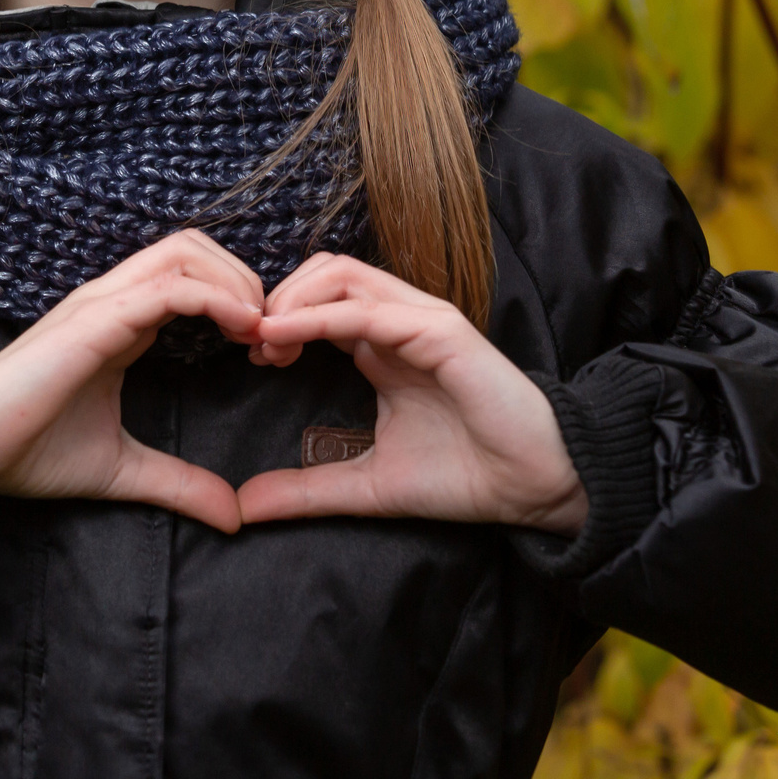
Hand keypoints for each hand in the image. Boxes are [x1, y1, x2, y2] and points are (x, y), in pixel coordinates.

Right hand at [0, 230, 262, 531]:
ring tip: (261, 328)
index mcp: (119, 322)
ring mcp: (100, 303)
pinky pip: (167, 287)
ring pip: (184, 252)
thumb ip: (179, 484)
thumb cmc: (29, 452)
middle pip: (193, 247)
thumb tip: (233, 515)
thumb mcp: (123, 470)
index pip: (189, 274)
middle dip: (244, 277)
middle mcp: (112, 300)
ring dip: (236, 281)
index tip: (266, 349)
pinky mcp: (94, 320)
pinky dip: (214, 296)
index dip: (237, 298)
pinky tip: (243, 327)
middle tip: (272, 331)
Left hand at [236, 254, 587, 534]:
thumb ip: (307, 489)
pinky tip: (283, 335)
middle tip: (250, 343)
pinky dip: (320, 316)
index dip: (277, 320)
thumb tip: (244, 505)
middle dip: (278, 299)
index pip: (319, 302)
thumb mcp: (367, 485)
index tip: (251, 357)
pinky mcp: (441, 330)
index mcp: (383, 345)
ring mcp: (422, 320)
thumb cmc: (465, 478)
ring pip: (342, 274)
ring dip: (292, 299)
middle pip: (323, 273)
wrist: (533, 488)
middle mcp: (400, 322)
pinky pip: (369, 309)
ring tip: (263, 337)